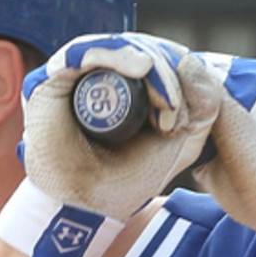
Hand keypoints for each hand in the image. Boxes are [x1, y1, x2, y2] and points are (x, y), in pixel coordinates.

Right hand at [20, 33, 218, 221]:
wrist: (90, 206)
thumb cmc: (128, 178)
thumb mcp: (180, 143)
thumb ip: (202, 109)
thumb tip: (192, 60)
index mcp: (129, 87)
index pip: (161, 60)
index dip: (183, 75)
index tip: (193, 109)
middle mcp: (101, 75)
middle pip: (143, 51)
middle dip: (170, 75)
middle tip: (176, 109)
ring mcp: (76, 75)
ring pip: (121, 49)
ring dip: (153, 69)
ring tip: (166, 100)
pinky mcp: (53, 77)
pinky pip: (86, 52)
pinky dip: (116, 56)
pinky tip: (141, 67)